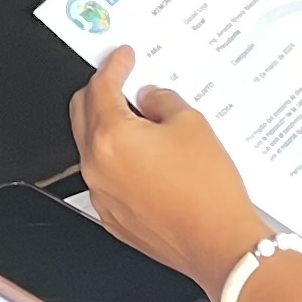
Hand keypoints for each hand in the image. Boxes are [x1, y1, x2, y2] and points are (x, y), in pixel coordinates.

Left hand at [70, 48, 263, 291]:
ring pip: (92, 146)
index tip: (122, 57)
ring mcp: (101, 194)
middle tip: (123, 80)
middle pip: (82, 112)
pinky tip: (147, 156)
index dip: (113, 66)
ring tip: (143, 120)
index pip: (101, 88)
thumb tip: (149, 98)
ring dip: (108, 126)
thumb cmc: (208, 190)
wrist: (219, 244)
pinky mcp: (112, 216)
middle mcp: (96, 167)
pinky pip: (105, 177)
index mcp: (110, 137)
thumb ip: (161, 101)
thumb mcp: (191, 124)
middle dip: (100, 91)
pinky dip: (117, 159)